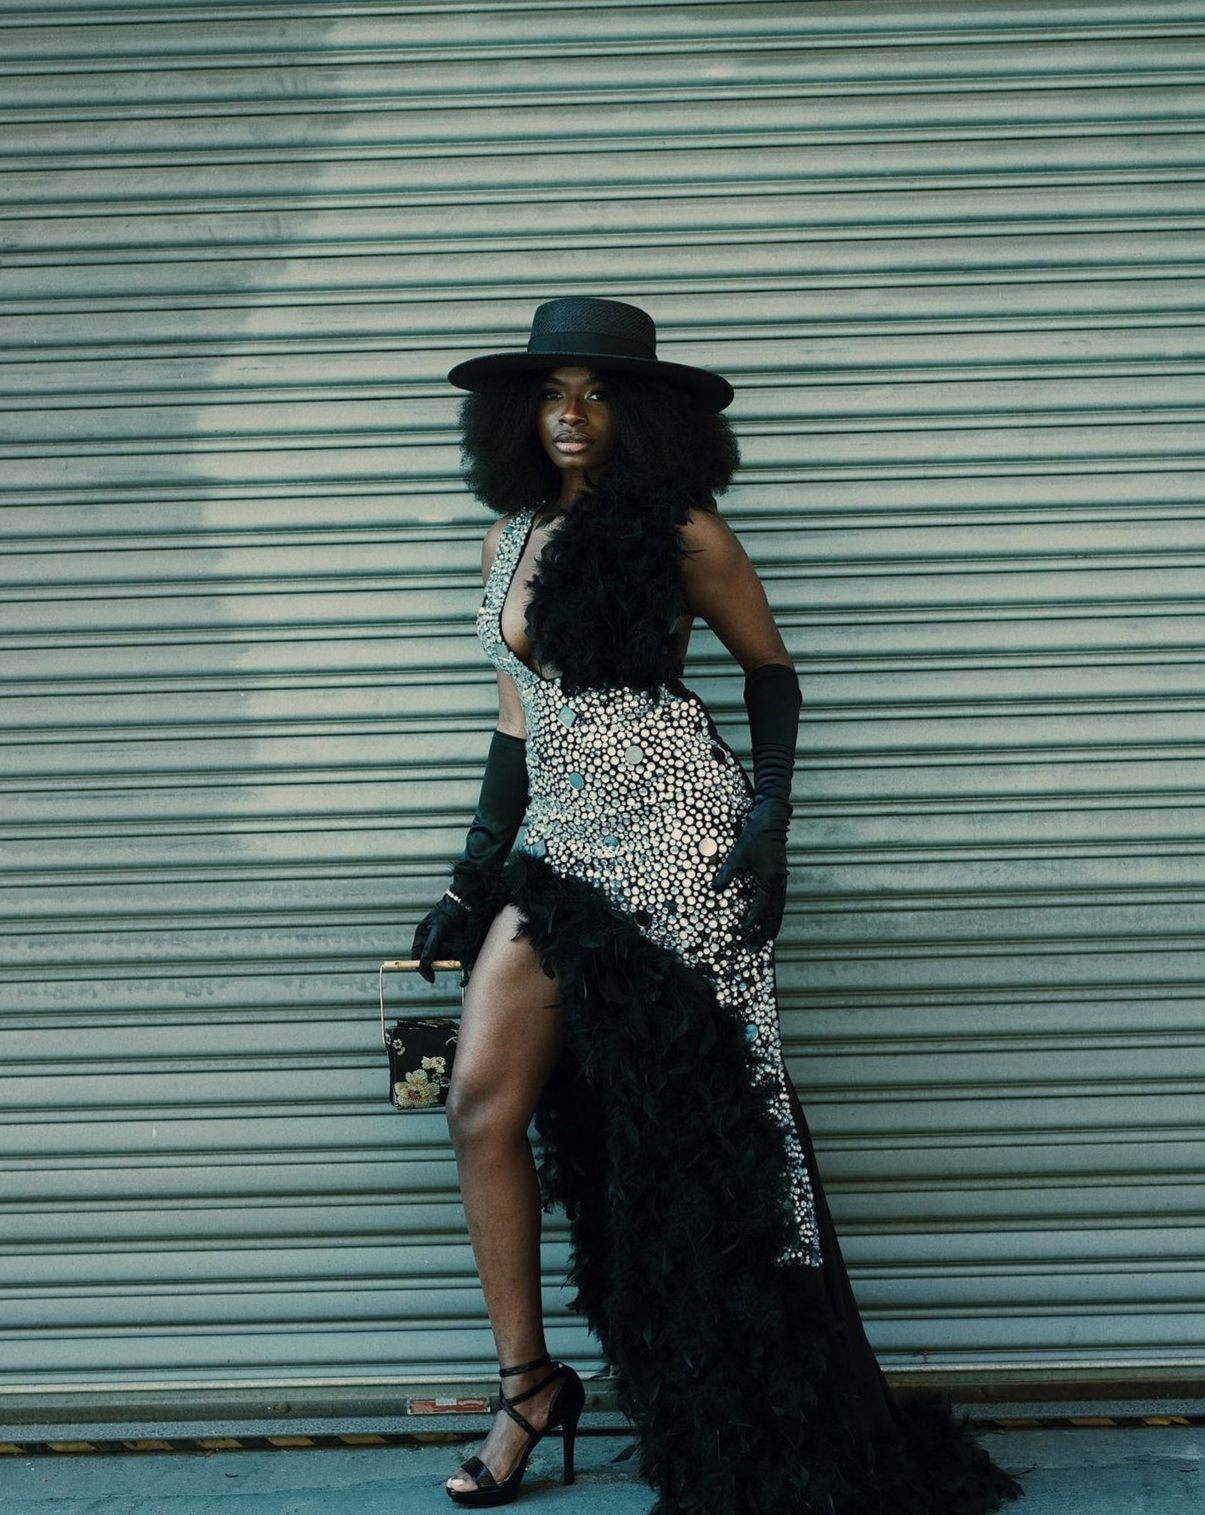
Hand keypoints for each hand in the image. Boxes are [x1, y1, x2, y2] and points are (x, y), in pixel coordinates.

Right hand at [410, 891, 470, 983]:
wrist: (467, 905)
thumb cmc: (449, 912)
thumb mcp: (438, 928)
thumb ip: (430, 946)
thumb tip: (423, 963)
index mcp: (422, 937)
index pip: (418, 957)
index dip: (422, 968)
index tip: (430, 976)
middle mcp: (432, 942)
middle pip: (431, 960)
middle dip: (438, 964)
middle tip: (445, 964)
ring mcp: (443, 945)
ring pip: (443, 960)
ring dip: (449, 960)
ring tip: (454, 947)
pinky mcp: (455, 947)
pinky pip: (454, 957)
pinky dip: (458, 958)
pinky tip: (461, 950)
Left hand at [710, 796, 790, 948]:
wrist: (770, 822)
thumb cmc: (754, 837)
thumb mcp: (738, 854)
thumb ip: (727, 873)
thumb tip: (715, 889)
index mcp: (769, 879)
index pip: (761, 906)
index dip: (752, 919)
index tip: (744, 930)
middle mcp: (778, 883)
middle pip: (774, 914)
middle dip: (764, 931)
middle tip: (755, 946)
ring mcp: (781, 880)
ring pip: (779, 909)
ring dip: (772, 926)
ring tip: (767, 940)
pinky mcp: (779, 877)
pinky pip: (779, 901)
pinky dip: (775, 914)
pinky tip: (771, 920)